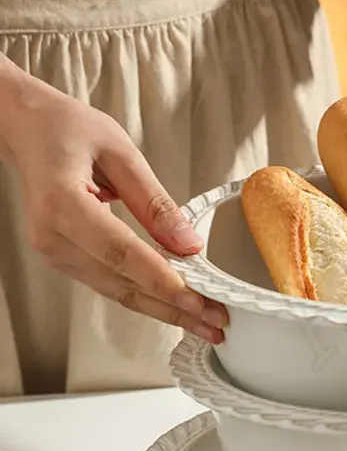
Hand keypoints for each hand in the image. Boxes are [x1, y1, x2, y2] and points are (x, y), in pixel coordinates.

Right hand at [1, 73, 226, 342]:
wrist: (26, 128)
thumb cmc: (69, 130)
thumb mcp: (122, 152)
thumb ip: (155, 202)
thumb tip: (189, 245)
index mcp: (62, 204)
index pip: (120, 252)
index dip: (162, 280)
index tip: (198, 300)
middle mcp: (52, 236)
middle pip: (121, 284)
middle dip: (173, 308)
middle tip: (216, 322)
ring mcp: (55, 252)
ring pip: (117, 292)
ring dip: (164, 310)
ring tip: (206, 322)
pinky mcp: (64, 258)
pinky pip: (111, 283)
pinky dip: (147, 296)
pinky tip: (176, 306)